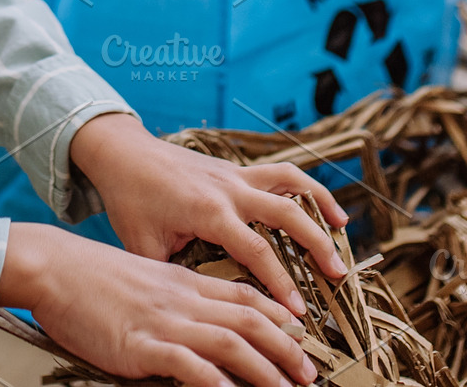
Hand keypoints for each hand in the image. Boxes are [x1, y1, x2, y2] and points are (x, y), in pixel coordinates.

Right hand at [0, 224, 317, 386]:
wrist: (53, 268)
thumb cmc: (90, 278)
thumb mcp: (142, 278)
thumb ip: (172, 297)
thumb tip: (195, 321)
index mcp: (183, 281)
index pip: (243, 296)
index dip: (278, 315)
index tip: (301, 334)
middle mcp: (182, 299)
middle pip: (249, 320)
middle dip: (286, 349)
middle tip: (310, 374)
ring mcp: (163, 322)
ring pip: (231, 343)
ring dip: (266, 370)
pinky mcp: (141, 345)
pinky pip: (189, 366)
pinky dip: (215, 383)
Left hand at [68, 113, 349, 316]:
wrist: (123, 153)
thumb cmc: (130, 200)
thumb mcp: (143, 245)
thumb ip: (172, 275)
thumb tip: (197, 308)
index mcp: (208, 211)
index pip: (256, 250)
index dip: (281, 283)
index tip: (297, 312)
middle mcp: (229, 188)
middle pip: (287, 213)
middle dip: (316, 245)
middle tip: (338, 275)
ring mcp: (236, 174)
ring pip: (291, 182)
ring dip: (320, 204)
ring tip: (343, 229)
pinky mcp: (237, 169)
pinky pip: (280, 173)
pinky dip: (305, 187)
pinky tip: (321, 205)